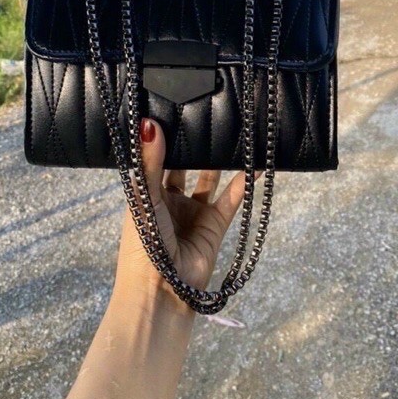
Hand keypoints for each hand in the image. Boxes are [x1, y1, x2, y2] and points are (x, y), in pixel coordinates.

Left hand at [114, 117, 249, 311]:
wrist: (162, 291)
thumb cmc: (142, 244)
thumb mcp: (144, 199)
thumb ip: (150, 163)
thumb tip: (150, 123)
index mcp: (145, 193)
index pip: (155, 158)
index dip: (164, 137)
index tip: (174, 107)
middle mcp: (169, 199)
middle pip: (184, 165)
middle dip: (194, 145)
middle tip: (207, 113)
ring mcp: (193, 211)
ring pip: (209, 178)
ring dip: (219, 159)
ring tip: (233, 131)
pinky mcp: (215, 224)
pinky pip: (232, 198)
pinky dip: (244, 182)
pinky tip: (255, 162)